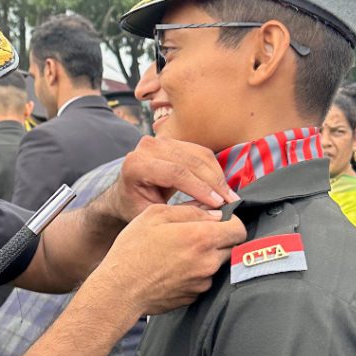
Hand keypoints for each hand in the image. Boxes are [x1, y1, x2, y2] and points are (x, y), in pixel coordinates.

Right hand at [91, 205, 246, 316]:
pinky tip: (173, 270)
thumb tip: (213, 213)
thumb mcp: (155, 215)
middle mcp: (208, 262)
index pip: (239, 229)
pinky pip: (202, 281)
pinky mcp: (193, 297)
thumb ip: (190, 210)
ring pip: (216, 265)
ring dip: (205, 258)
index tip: (220, 221)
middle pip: (232, 248)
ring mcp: (202, 282)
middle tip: (195, 236)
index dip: (232, 222)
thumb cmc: (133, 250)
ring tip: (178, 255)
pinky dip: (194, 275)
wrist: (120, 290)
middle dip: (219, 240)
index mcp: (202, 237)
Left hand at [106, 137, 238, 222]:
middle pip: (190, 162)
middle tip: (231, 201)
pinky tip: (222, 186)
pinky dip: (215, 169)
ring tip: (230, 196)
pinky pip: (201, 152)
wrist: (125, 195)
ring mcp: (161, 140)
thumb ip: (178, 211)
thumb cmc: (135, 208)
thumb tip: (213, 211)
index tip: (219, 205)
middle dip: (213, 183)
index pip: (175, 173)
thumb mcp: (151, 215)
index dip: (200, 188)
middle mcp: (147, 147)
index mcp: (136, 165)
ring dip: (218, 176)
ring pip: (199, 155)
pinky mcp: (175, 141)